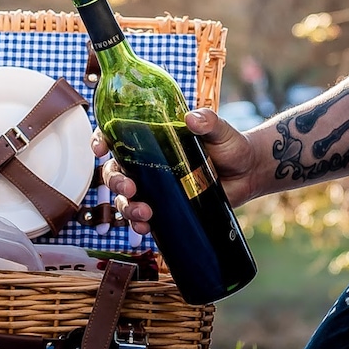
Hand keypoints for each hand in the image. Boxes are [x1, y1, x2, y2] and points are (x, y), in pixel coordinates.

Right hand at [99, 108, 264, 236]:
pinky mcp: (167, 207)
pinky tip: (146, 230)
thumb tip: (193, 119)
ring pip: (125, 199)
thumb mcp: (220, 131)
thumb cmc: (231, 146)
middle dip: (115, 182)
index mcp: (152, 138)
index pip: (116, 136)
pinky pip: (143, 219)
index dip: (100, 140)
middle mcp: (147, 162)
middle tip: (130, 189)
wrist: (248, 173)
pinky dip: (139, 226)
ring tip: (145, 215)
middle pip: (114, 171)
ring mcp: (156, 187)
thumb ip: (208, 122)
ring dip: (126, 208)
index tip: (99, 148)